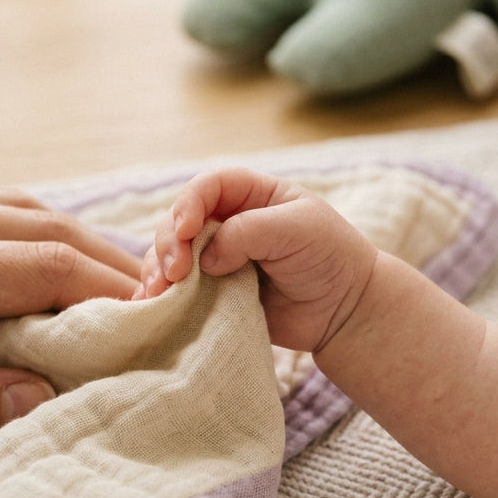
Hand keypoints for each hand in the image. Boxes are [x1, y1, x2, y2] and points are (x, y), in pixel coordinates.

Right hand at [135, 168, 376, 352]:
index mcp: (252, 195)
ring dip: (158, 270)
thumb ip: (248, 232)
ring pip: (172, 255)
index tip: (187, 230)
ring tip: (159, 293)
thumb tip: (204, 259)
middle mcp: (229, 222)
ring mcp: (219, 259)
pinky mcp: (215, 293)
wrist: (346, 311)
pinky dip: (161, 295)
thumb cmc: (330, 258)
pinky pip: (178, 289)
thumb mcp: (298, 229)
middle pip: (180, 220)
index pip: (208, 186)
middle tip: (174, 273)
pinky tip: (151, 304)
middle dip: (170, 242)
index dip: (189, 203)